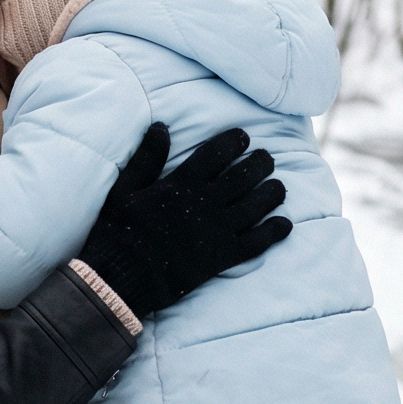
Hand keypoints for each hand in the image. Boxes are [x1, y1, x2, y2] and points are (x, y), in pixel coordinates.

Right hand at [75, 124, 290, 322]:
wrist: (121, 277)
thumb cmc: (118, 231)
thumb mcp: (124, 189)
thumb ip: (146, 158)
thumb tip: (162, 126)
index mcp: (180, 184)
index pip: (216, 154)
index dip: (233, 142)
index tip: (243, 137)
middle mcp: (204, 204)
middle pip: (243, 176)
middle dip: (260, 163)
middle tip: (267, 158)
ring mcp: (216, 231)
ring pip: (255, 206)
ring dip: (271, 192)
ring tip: (279, 186)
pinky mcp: (221, 257)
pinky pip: (256, 242)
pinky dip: (273, 232)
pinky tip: (285, 223)